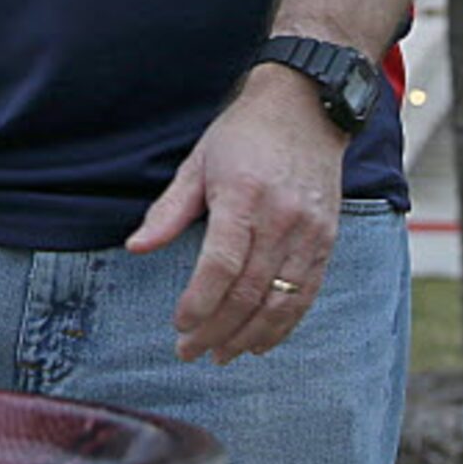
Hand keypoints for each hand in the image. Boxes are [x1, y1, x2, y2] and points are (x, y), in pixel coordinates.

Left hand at [124, 70, 344, 363]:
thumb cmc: (243, 135)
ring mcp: (309, 232)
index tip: (178, 326)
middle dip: (216, 330)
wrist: (307, 108)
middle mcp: (280, 218)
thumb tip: (136, 248)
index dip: (199, 303)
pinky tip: (260, 342)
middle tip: (190, 351)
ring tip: (221, 356)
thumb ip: (169, 210)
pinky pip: (306, 294)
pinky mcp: (326, 240)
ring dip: (248, 336)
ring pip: (280, 301)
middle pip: (248, 291)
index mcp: (242, 197)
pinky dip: (283, 324)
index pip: (221, 265)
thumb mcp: (198, 163)